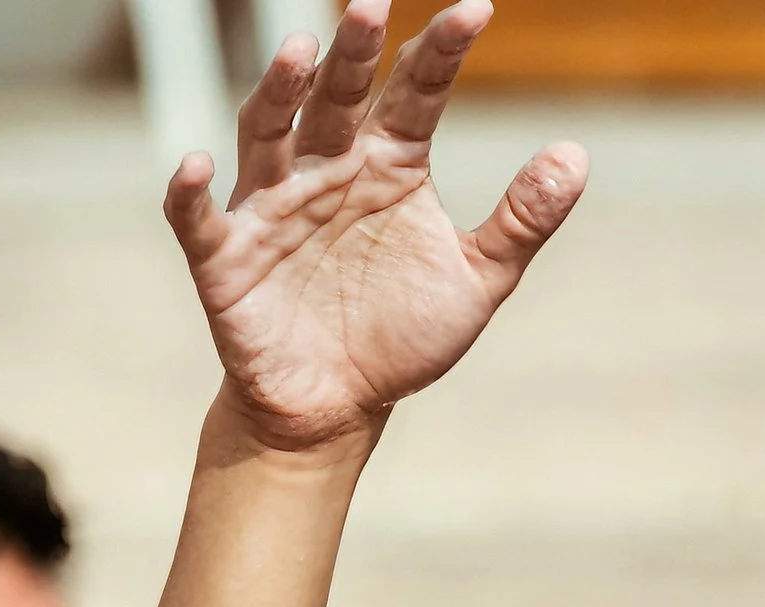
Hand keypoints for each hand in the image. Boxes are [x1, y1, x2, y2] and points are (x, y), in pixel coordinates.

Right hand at [170, 0, 586, 455]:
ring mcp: (273, 207)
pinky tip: (195, 165)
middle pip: (337, 94)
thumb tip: (576, 155)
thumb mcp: (476, 281)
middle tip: (373, 5)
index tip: (476, 10)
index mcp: (389, 162)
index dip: (442, 51)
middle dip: (353, 51)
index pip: (416, 91)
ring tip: (299, 53)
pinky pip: (199, 220)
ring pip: (267, 132)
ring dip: (278, 92)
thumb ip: (521, 219)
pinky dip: (188, 193)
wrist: (339, 409)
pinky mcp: (228, 258)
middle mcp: (328, 167)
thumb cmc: (402, 336)